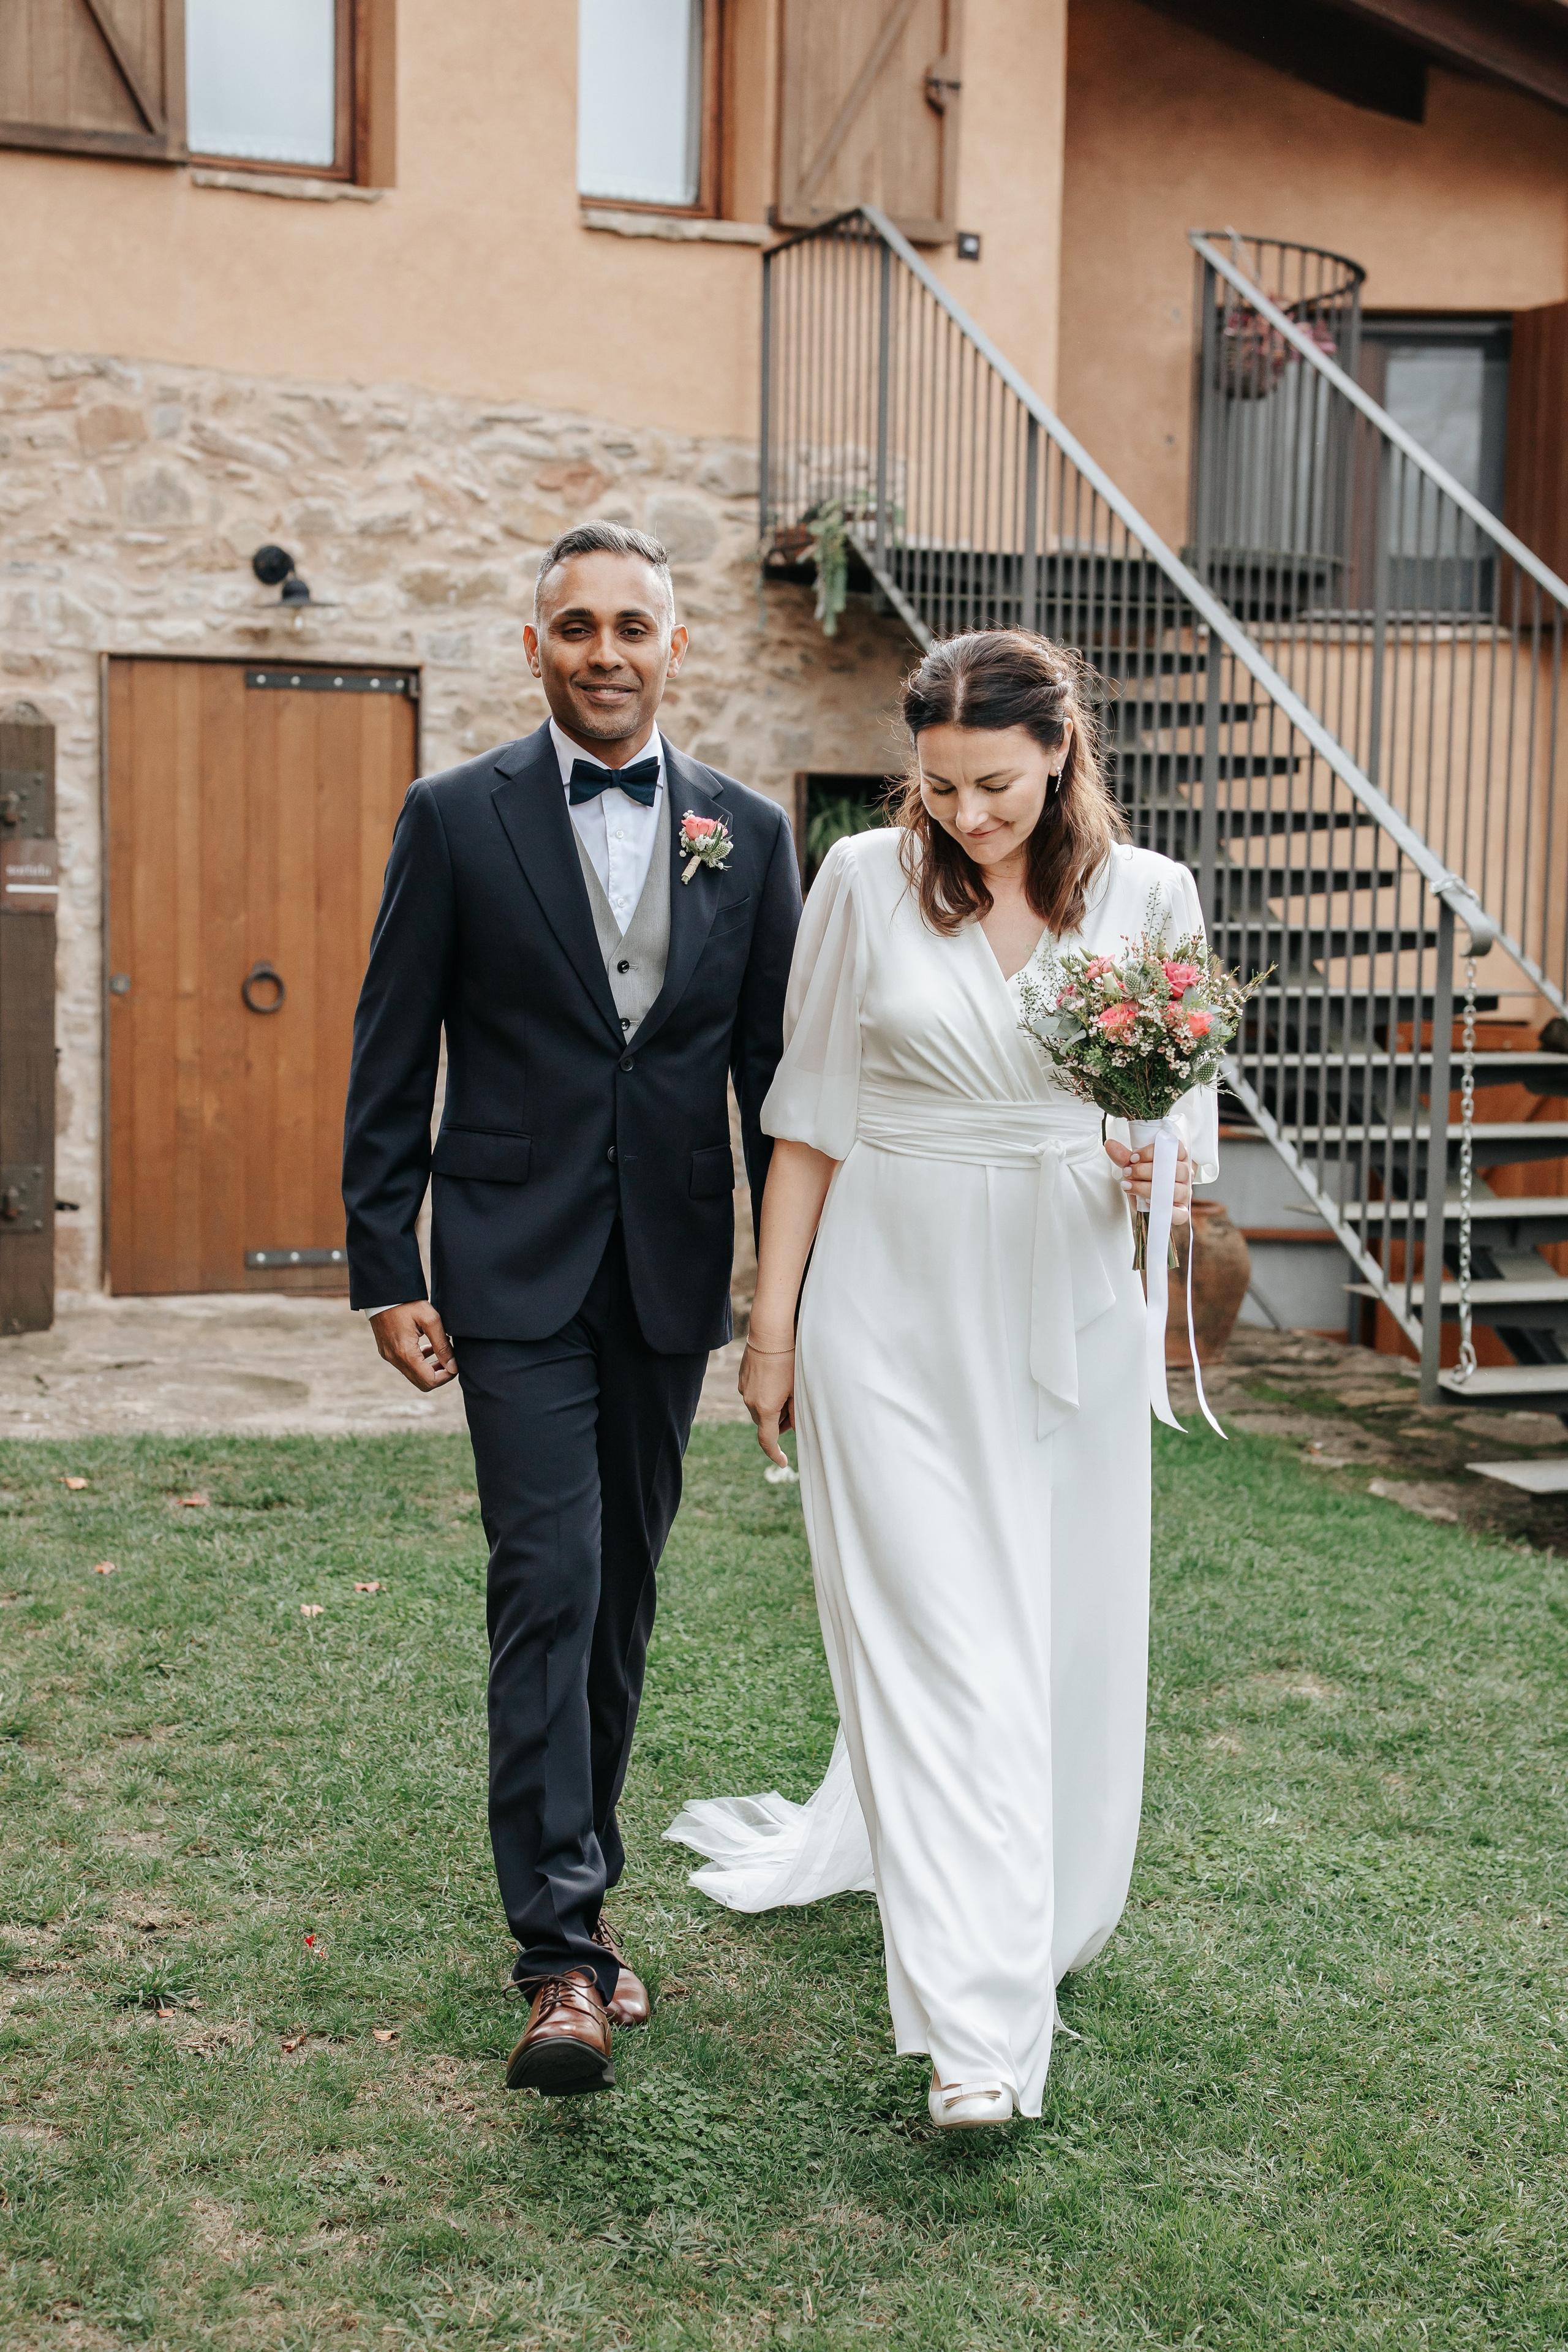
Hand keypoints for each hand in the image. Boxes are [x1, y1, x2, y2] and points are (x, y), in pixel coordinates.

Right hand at [370, 1301, 456, 1389]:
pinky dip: (419, 1362)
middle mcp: (395, 1359)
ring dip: (429, 1368)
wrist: (384, 1293)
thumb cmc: (408, 1303)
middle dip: (439, 1375)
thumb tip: (453, 1367)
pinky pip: (405, 1366)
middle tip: (449, 1360)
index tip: (455, 1364)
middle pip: (422, 1383)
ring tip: (440, 1351)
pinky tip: (427, 1347)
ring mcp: (389, 1356)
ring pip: (413, 1375)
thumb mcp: (431, 1320)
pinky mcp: (386, 1352)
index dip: (446, 1376)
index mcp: (405, 1353)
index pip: (430, 1381)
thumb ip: (443, 1345)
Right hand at [739, 1334, 794, 1466]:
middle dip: (778, 1422)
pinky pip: (753, 1394)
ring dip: (770, 1406)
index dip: (775, 1454)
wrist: (771, 1335)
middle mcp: (750, 1402)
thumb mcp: (797, 1389)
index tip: (783, 1462)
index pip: (767, 1440)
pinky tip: (775, 1378)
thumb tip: (796, 1427)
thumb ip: (796, 1412)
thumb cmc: (789, 1362)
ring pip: (758, 1408)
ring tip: (785, 1387)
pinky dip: (764, 1393)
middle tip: (793, 1408)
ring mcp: (744, 1390)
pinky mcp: (741, 1379)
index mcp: (765, 1408)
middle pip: (764, 1423)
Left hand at [1104, 1135, 1191, 1227]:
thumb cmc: (1144, 1179)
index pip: (1174, 1148)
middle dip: (1145, 1170)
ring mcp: (1185, 1192)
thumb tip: (1110, 1145)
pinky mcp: (1181, 1210)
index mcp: (1178, 1157)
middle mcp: (1185, 1173)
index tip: (1134, 1157)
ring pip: (1174, 1189)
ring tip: (1130, 1186)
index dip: (1153, 1152)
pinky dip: (1164, 1208)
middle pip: (1174, 1169)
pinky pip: (1180, 1213)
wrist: (1145, 1201)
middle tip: (1128, 1172)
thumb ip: (1124, 1156)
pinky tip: (1148, 1203)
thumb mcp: (1134, 1166)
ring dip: (1147, 1187)